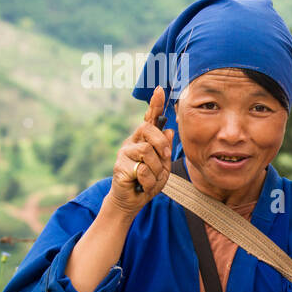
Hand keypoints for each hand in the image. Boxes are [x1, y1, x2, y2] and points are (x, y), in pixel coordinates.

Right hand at [106, 86, 173, 217]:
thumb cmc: (147, 183)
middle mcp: (132, 142)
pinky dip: (148, 181)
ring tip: (149, 178)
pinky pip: (142, 169)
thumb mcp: (162, 167)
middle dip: (161, 145)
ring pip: (147, 151)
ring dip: (155, 169)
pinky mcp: (120, 166)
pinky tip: (142, 185)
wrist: (132, 201)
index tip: (161, 89)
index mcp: (144, 140)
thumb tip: (170, 130)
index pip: (150, 119)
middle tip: (163, 158)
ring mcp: (124, 153)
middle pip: (149, 130)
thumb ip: (165, 150)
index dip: (155, 104)